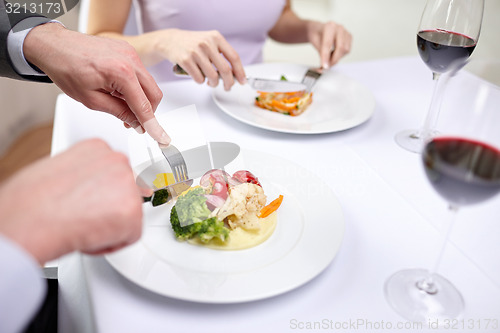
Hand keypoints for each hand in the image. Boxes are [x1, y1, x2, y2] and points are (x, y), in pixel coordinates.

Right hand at [0, 139, 149, 264]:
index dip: (101, 194)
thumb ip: (83, 176)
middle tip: (84, 218)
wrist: (28, 219)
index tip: (90, 202)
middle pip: (126, 192)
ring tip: (81, 225)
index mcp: (97, 148)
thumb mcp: (58, 173)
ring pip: (129, 214)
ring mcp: (128, 184)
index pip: (115, 172)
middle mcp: (117, 160)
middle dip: (108, 209)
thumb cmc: (31, 202)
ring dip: (109, 227)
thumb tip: (89, 187)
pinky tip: (88, 236)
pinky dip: (111, 243)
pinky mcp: (133, 210)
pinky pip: (131, 236)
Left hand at [23, 23, 169, 144]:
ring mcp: (131, 53)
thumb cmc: (66, 68)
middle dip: (148, 112)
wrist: (55, 46)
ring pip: (149, 84)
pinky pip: (141, 74)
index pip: (144, 106)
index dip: (153, 125)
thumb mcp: (91, 100)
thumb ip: (119, 112)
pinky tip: (119, 91)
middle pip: (154, 94)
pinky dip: (135, 87)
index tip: (161, 138)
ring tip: (120, 104)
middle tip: (134, 123)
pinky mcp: (128, 51)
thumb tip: (136, 123)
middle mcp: (130, 59)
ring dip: (140, 99)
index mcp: (121, 72)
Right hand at [149, 29, 245, 90]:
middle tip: (228, 87)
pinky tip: (198, 76)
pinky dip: (200, 81)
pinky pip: (199, 79)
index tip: (243, 81)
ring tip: (211, 82)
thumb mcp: (209, 41)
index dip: (240, 71)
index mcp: (216, 37)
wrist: (170, 40)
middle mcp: (207, 43)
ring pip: (212, 77)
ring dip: (213, 83)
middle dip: (229, 83)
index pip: (234, 57)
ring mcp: (195, 51)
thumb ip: (222, 54)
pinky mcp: (185, 60)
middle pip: (225, 70)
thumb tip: (235, 74)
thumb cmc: (192, 44)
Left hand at [307, 21, 351, 68]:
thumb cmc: (316, 35)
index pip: (328, 44)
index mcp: (329, 26)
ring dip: (337, 58)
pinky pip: (347, 50)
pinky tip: (334, 53)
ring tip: (329, 57)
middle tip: (327, 66)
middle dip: (334, 60)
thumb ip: (321, 54)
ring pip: (345, 50)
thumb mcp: (315, 43)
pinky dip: (340, 55)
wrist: (318, 30)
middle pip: (340, 47)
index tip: (324, 66)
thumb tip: (325, 66)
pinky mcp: (349, 37)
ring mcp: (346, 32)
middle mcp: (339, 28)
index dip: (326, 56)